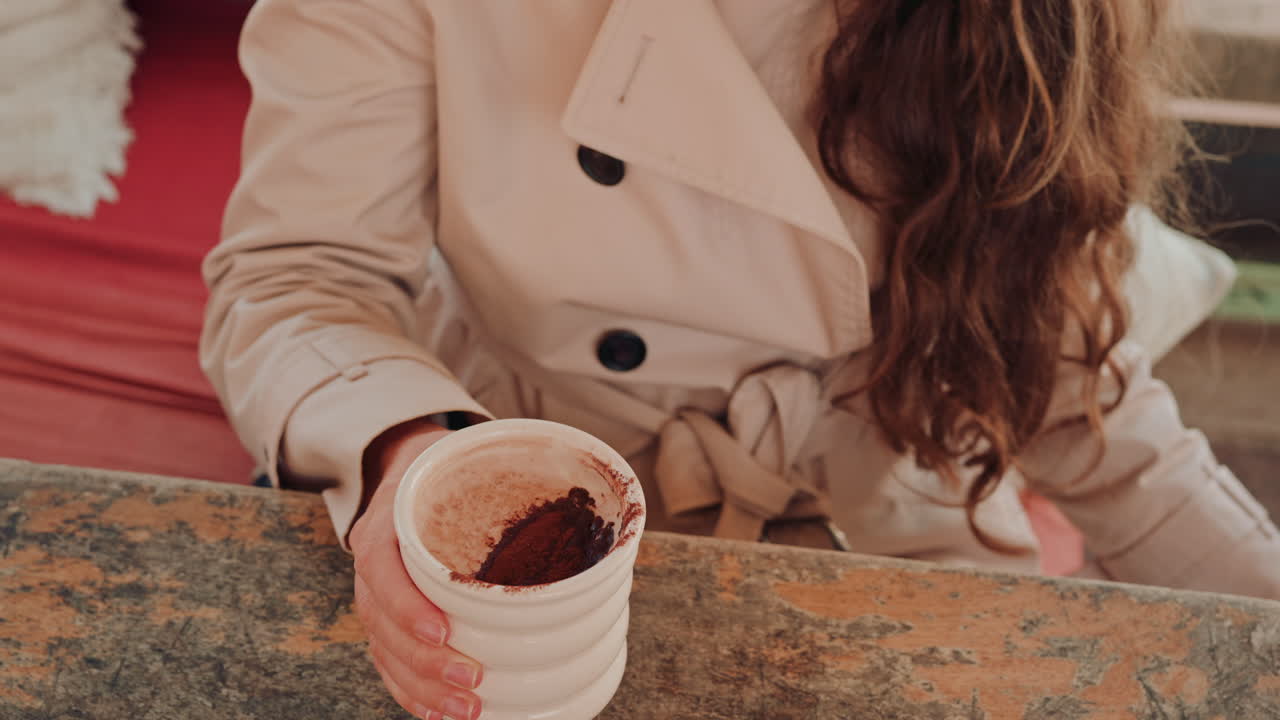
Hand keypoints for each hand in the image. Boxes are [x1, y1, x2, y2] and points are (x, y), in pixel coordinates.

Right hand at [350, 420, 483, 719]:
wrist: (409, 477)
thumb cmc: (450, 476)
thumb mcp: (467, 466)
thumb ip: (512, 485)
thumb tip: (602, 515)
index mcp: (387, 525)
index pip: (381, 568)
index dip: (406, 605)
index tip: (441, 630)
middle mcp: (374, 566)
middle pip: (383, 623)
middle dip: (426, 661)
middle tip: (473, 680)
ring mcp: (376, 598)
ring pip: (386, 653)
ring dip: (425, 688)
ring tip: (468, 709)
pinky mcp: (387, 624)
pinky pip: (391, 667)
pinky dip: (415, 695)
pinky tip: (442, 715)